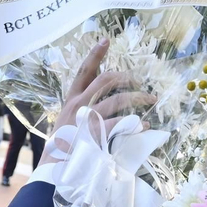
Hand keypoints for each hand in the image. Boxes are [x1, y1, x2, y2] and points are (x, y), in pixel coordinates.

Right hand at [41, 39, 151, 165]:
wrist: (55, 166)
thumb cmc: (64, 144)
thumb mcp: (68, 120)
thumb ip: (82, 107)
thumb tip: (102, 98)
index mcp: (72, 99)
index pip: (84, 71)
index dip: (95, 55)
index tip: (106, 40)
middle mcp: (79, 105)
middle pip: (105, 80)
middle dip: (126, 78)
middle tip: (139, 81)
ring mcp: (87, 118)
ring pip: (117, 99)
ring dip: (137, 97)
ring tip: (151, 99)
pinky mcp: (95, 133)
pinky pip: (120, 124)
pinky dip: (135, 124)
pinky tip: (144, 125)